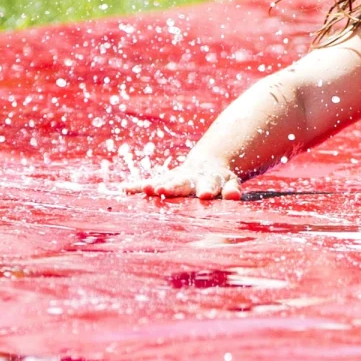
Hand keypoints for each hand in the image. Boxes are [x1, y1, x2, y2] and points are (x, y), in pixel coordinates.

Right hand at [123, 158, 242, 199]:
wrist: (208, 165)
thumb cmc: (221, 181)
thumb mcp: (230, 183)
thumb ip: (232, 189)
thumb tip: (234, 195)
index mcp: (210, 181)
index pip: (209, 186)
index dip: (207, 190)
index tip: (205, 194)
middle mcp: (192, 178)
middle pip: (183, 183)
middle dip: (173, 188)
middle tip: (164, 191)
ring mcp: (177, 178)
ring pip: (165, 182)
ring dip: (155, 186)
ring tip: (146, 189)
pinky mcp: (165, 179)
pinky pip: (148, 184)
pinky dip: (137, 187)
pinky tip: (125, 189)